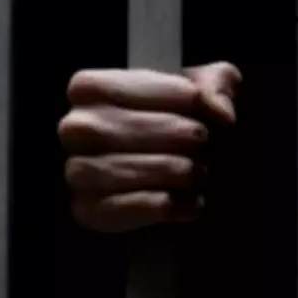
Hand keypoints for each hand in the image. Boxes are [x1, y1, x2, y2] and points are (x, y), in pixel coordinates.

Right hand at [58, 62, 240, 232]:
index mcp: (90, 88)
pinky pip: (136, 207)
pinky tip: (187, 200)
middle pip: (134, 129)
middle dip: (181, 136)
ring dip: (180, 172)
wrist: (180, 175)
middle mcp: (75, 128)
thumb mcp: (206, 91)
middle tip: (204, 142)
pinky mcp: (90, 212)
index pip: (135, 85)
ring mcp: (78, 172)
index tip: (202, 104)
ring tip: (197, 172)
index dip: (178, 95)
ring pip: (137, 170)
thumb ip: (218, 84)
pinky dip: (169, 205)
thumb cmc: (184, 125)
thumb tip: (221, 110)